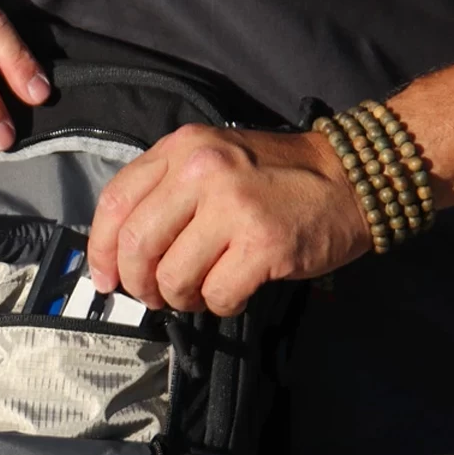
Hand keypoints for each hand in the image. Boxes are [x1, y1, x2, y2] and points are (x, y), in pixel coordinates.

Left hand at [86, 125, 372, 315]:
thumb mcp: (213, 162)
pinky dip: (220, 305)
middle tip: (155, 296)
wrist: (353, 179)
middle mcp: (202, 171)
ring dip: (182, 298)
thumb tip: (120, 255)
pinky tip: (235, 292)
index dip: (100, 250)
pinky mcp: (262, 243)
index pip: (115, 203)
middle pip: (136, 246)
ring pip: (172, 277)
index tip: (106, 279)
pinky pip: (216, 295)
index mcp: (182, 149)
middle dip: (139, 284)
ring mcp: (233, 206)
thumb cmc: (276, 179)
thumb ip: (166, 194)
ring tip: (201, 291)